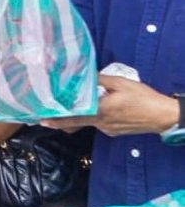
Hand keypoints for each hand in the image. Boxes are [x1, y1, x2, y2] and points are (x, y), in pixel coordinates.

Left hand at [41, 74, 178, 136]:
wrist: (163, 116)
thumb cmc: (143, 98)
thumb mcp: (120, 83)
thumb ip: (99, 79)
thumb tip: (83, 75)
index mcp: (101, 111)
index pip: (74, 117)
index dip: (57, 119)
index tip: (43, 119)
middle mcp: (101, 123)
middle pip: (76, 123)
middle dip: (58, 121)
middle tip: (42, 119)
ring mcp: (107, 129)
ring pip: (86, 123)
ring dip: (75, 118)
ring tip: (62, 111)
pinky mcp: (113, 130)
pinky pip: (97, 123)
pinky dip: (90, 117)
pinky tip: (90, 109)